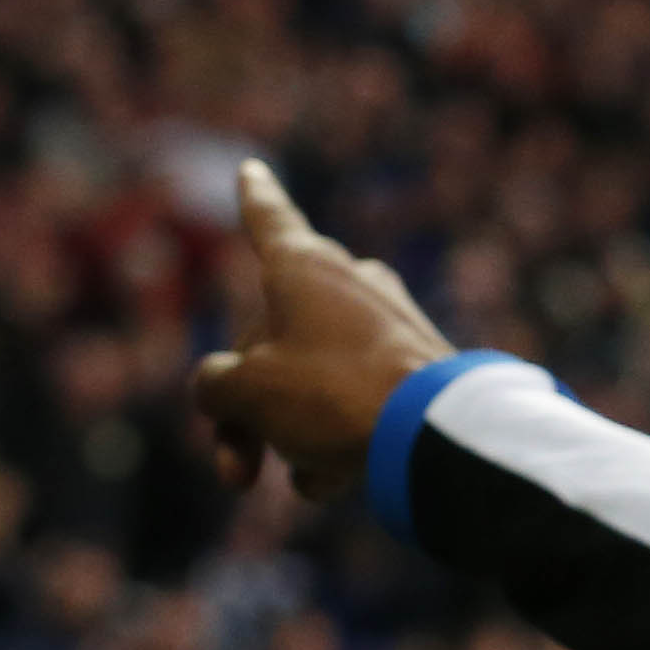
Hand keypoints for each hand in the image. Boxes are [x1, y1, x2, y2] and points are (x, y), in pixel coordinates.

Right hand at [191, 158, 453, 501]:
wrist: (432, 433)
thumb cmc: (330, 394)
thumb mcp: (245, 391)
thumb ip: (216, 385)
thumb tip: (227, 390)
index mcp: (304, 268)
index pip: (268, 223)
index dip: (254, 200)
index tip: (252, 170)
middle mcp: (349, 285)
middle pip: (268, 345)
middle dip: (243, 414)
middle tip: (236, 473)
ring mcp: (385, 326)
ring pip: (305, 384)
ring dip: (285, 438)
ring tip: (299, 476)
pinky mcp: (413, 369)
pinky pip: (350, 407)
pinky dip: (333, 446)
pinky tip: (336, 480)